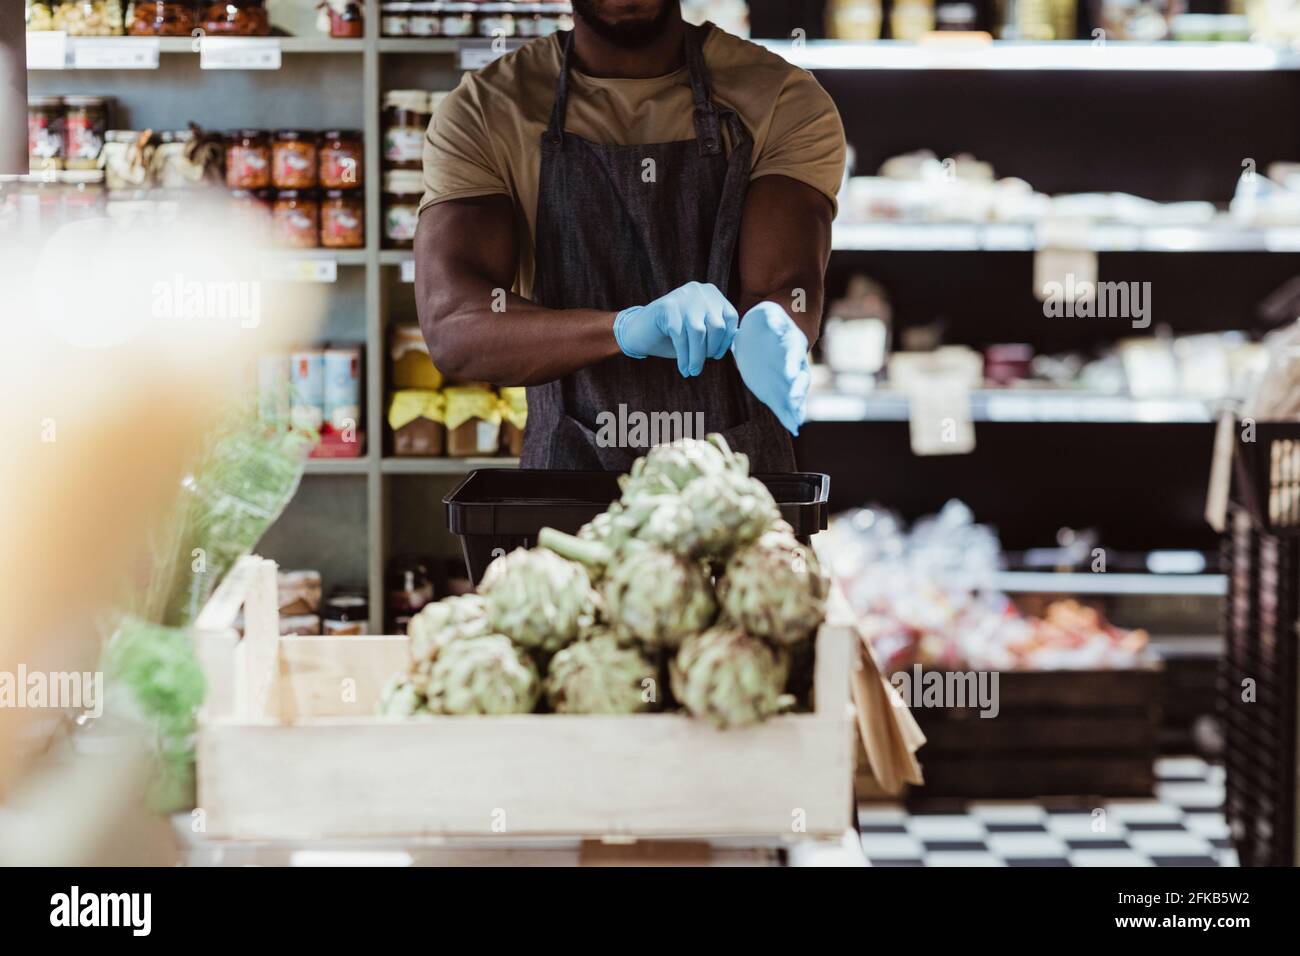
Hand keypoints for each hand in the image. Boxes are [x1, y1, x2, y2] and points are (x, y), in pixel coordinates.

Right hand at [613, 281, 738, 377]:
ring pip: (698, 332)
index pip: (730, 318)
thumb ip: (717, 334)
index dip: (726, 340)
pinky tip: (683, 368)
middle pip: (716, 325)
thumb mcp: (700, 331)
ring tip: (692, 371)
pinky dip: (684, 356)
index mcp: (712, 294)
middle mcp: (699, 291)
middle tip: (700, 366)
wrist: (640, 331)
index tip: (715, 356)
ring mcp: (682, 297)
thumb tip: (739, 349)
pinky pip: (681, 335)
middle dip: (710, 350)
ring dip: (696, 357)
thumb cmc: (674, 335)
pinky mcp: (666, 306)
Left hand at [732, 301, 809, 434]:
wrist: (761, 331)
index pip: (793, 354)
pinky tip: (794, 428)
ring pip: (795, 394)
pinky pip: (785, 403)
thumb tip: (774, 325)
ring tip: (797, 422)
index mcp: (791, 344)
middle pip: (800, 379)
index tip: (789, 375)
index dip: (791, 364)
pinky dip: (789, 415)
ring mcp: (788, 378)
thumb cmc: (765, 320)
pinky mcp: (778, 388)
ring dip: (796, 407)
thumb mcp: (767, 314)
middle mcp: (794, 363)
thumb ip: (772, 320)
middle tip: (795, 402)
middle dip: (797, 391)